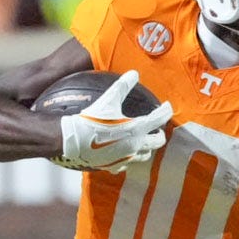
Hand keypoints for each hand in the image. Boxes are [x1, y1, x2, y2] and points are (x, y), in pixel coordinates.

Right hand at [58, 70, 172, 172]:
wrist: (72, 142)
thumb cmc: (91, 120)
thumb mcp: (108, 100)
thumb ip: (122, 86)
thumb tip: (134, 73)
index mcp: (137, 129)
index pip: (159, 119)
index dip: (165, 111)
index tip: (166, 106)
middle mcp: (135, 145)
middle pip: (158, 142)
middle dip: (159, 134)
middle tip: (155, 127)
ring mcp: (126, 158)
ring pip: (146, 155)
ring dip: (147, 147)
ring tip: (143, 139)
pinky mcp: (115, 165)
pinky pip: (128, 164)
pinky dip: (130, 158)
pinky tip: (124, 152)